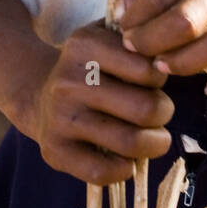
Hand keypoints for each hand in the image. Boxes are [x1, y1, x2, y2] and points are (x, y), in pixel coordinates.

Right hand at [24, 22, 174, 184]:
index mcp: (85, 45)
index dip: (160, 78)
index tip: (153, 81)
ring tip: (153, 138)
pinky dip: (124, 169)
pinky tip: (126, 159)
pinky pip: (102, 171)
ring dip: (153, 144)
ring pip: (129, 142)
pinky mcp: (54, 151)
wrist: (36, 93)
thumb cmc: (89, 67)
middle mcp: (70, 81)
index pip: (149, 69)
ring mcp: (60, 118)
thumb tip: (170, 54)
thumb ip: (136, 36)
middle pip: (145, 108)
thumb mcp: (105, 37)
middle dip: (164, 112)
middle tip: (160, 112)